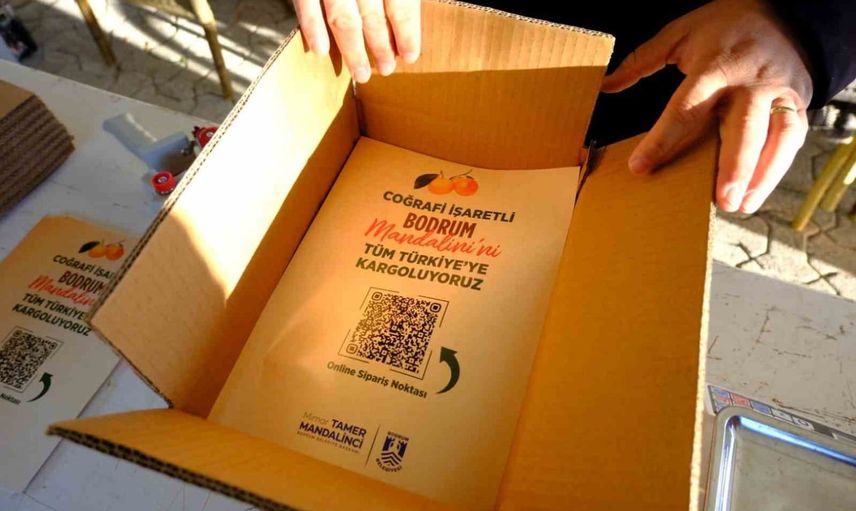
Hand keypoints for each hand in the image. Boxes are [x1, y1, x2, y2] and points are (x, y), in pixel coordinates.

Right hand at [294, 0, 420, 82]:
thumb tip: (401, 16)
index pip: (402, 6)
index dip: (407, 33)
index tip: (410, 55)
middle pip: (373, 16)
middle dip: (381, 46)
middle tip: (387, 69)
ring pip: (343, 19)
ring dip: (353, 50)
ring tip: (361, 74)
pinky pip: (306, 5)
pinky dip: (312, 28)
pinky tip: (320, 51)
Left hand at [602, 0, 812, 212]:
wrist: (782, 12)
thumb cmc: (722, 27)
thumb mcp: (679, 33)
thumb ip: (643, 60)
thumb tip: (606, 84)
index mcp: (714, 67)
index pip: (684, 110)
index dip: (662, 141)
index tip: (640, 168)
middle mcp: (749, 82)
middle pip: (742, 128)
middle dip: (733, 167)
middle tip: (721, 200)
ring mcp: (777, 92)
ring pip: (775, 136)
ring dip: (761, 175)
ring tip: (741, 206)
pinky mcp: (797, 101)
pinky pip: (792, 136)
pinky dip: (778, 166)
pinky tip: (760, 191)